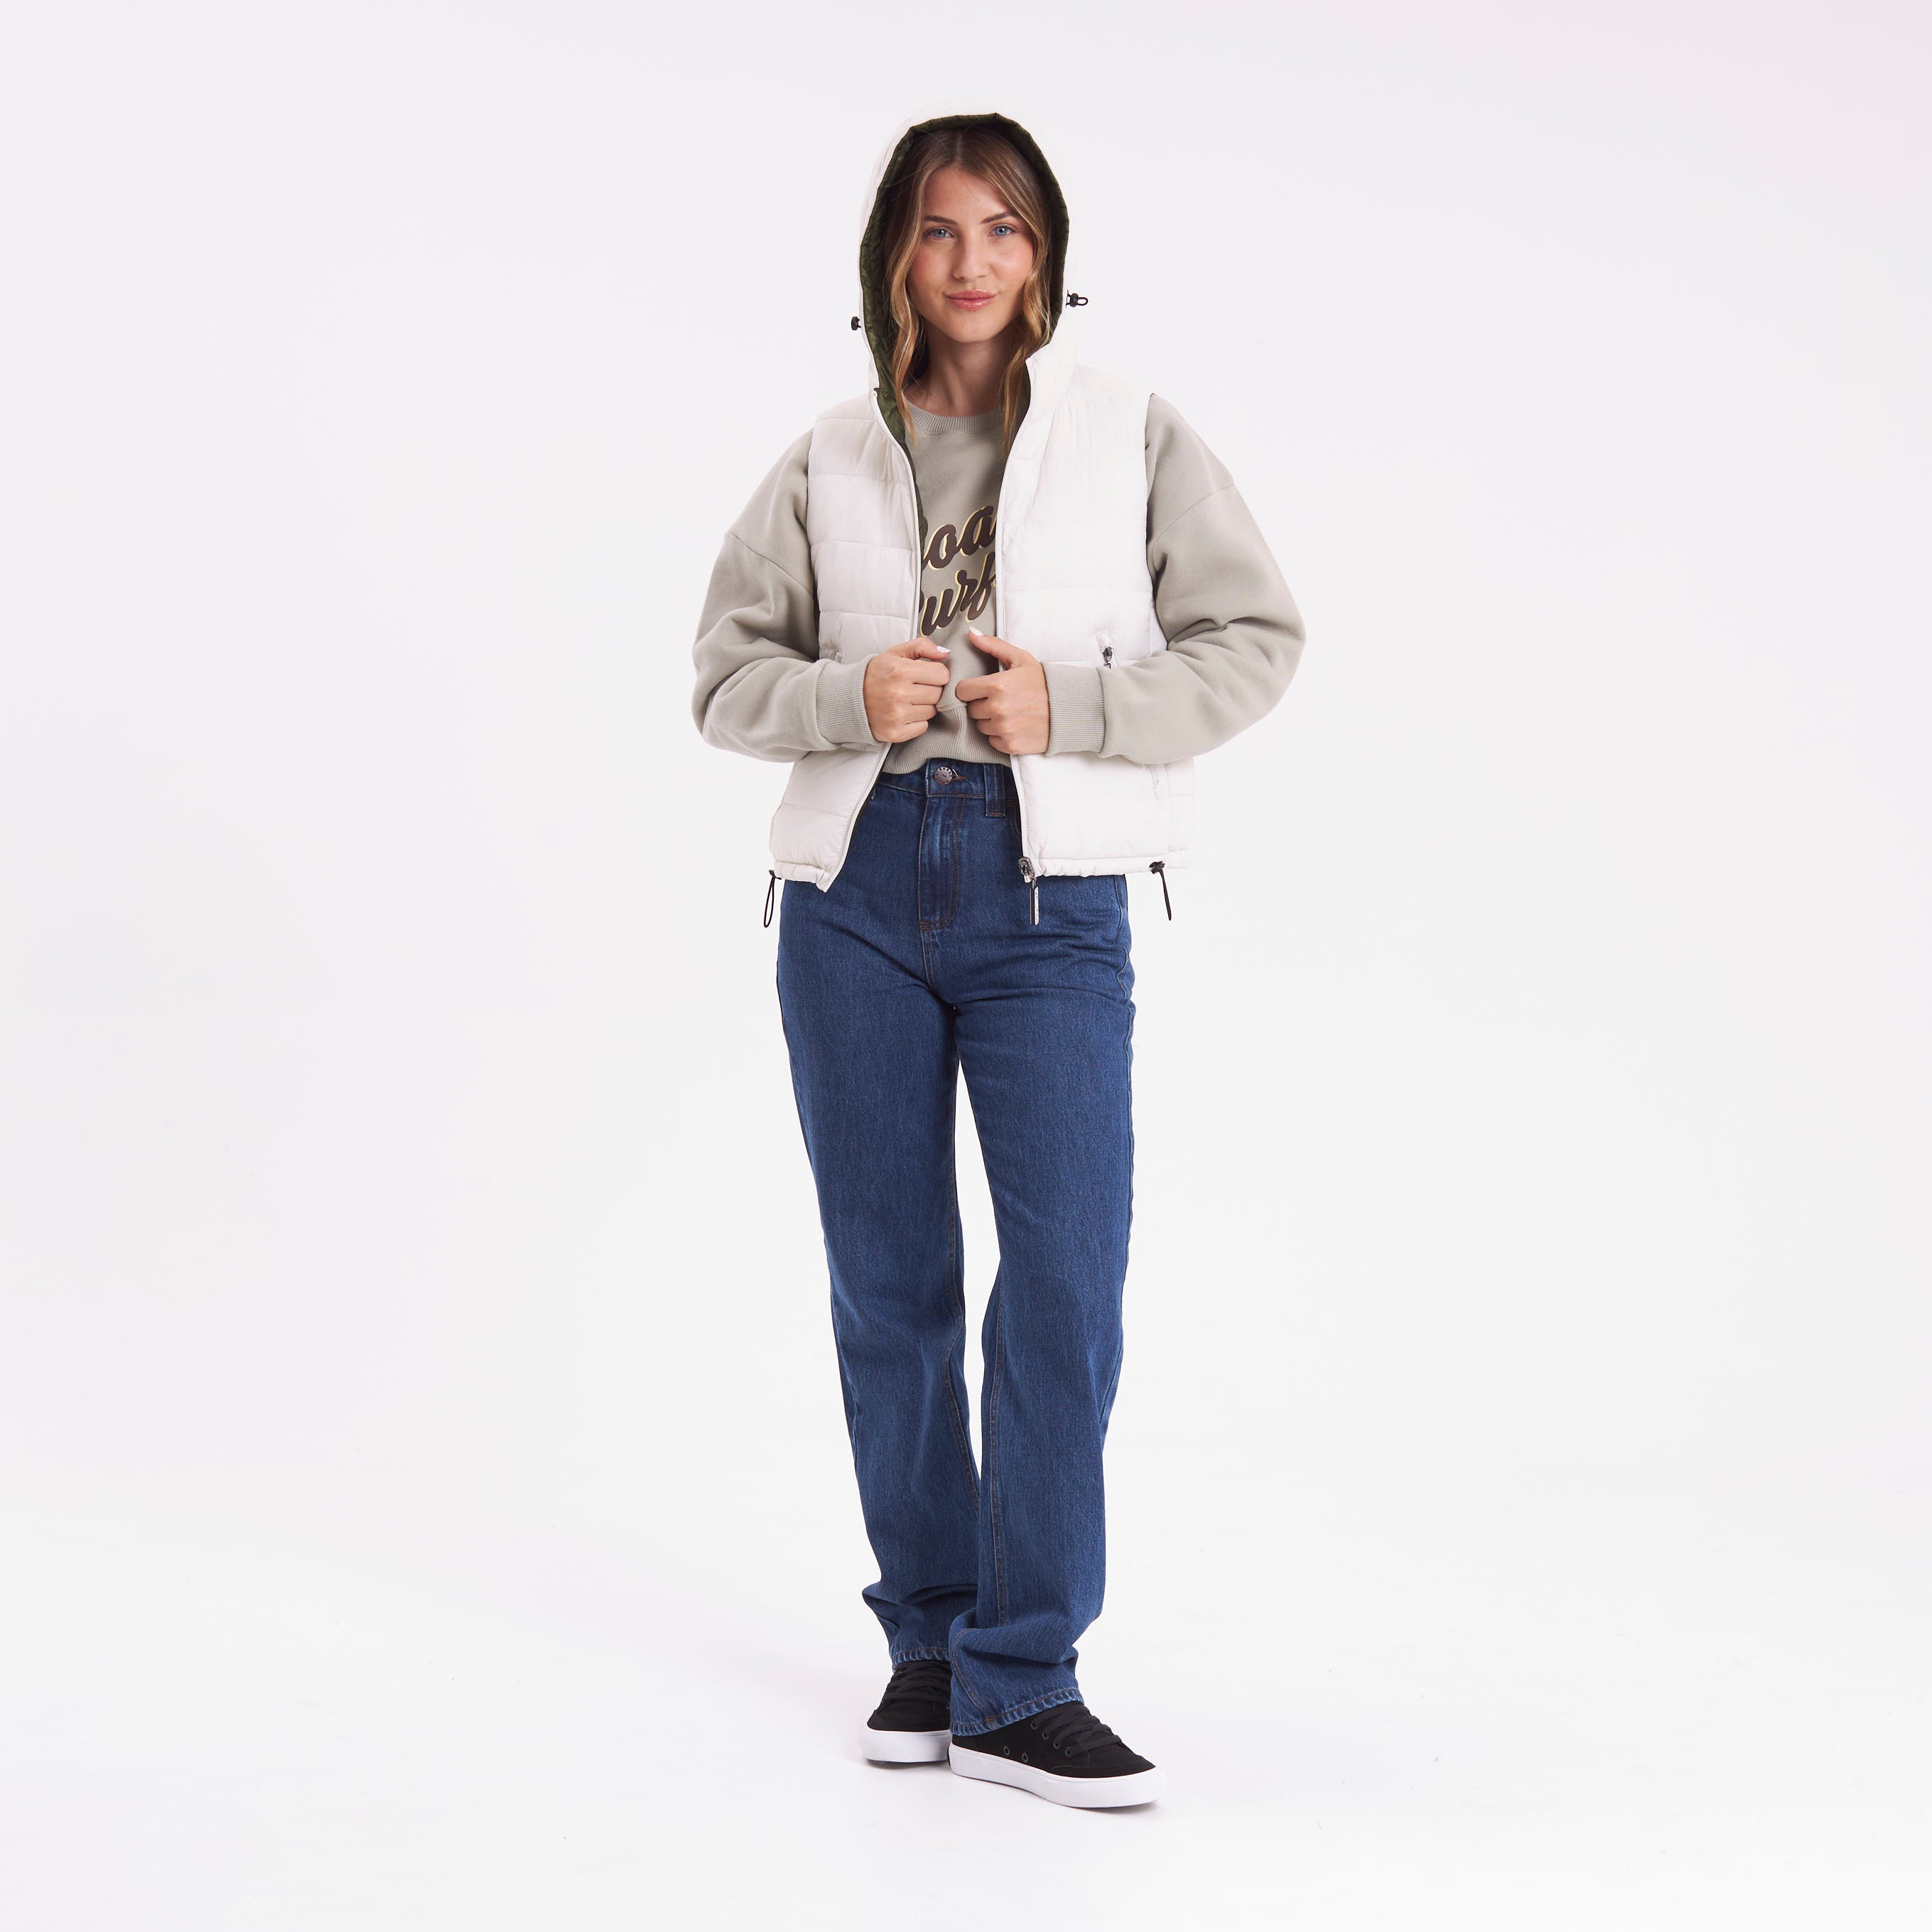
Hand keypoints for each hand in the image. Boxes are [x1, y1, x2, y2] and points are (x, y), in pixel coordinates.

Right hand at [863, 636, 950, 742]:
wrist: (849, 698)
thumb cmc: (876, 674)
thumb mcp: (895, 653)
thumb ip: (921, 646)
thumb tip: (945, 653)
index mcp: (900, 670)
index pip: (942, 674)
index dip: (937, 674)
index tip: (927, 675)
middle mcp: (898, 693)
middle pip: (938, 694)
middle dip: (931, 690)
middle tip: (917, 688)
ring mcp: (896, 715)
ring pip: (932, 711)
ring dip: (925, 706)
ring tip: (908, 700)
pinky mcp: (895, 732)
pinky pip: (923, 727)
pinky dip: (917, 721)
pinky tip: (904, 713)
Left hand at [954, 628, 1049, 755]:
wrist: (1069, 709)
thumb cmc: (1043, 682)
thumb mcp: (1021, 659)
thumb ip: (994, 645)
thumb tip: (971, 633)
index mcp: (997, 685)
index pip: (962, 691)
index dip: (971, 689)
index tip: (983, 689)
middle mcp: (998, 708)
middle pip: (971, 710)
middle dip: (982, 705)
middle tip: (1002, 701)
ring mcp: (1004, 729)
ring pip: (981, 727)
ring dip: (991, 721)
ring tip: (1010, 713)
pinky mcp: (1011, 745)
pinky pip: (993, 741)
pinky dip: (1001, 736)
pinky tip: (1015, 726)